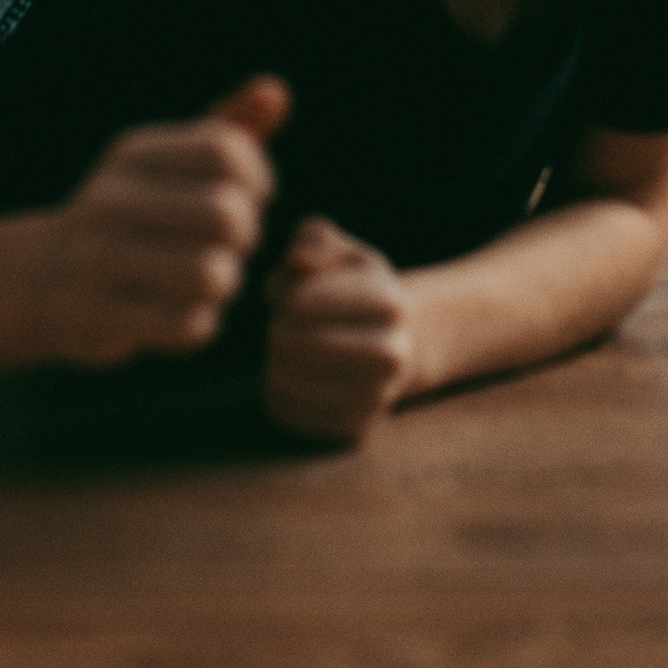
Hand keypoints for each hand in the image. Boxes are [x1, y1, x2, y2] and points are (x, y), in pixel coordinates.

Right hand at [38, 77, 290, 369]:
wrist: (42, 278)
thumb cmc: (131, 213)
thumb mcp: (168, 163)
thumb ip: (227, 127)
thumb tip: (276, 90)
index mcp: (132, 155)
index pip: (224, 151)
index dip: (257, 176)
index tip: (251, 195)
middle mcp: (111, 200)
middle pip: (226, 214)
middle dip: (247, 235)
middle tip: (237, 244)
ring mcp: (100, 259)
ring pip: (211, 274)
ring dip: (227, 282)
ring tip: (215, 277)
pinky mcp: (102, 317)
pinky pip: (188, 324)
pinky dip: (201, 322)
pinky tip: (188, 312)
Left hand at [261, 216, 415, 441]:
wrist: (396, 343)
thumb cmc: (354, 287)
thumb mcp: (340, 249)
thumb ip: (313, 238)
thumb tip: (298, 262)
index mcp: (388, 300)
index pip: (299, 300)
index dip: (282, 292)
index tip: (291, 293)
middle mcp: (391, 354)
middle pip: (288, 341)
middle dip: (276, 326)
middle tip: (285, 322)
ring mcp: (376, 397)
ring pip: (281, 380)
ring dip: (272, 359)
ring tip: (289, 348)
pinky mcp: (354, 429)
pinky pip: (283, 410)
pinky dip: (276, 389)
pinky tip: (295, 374)